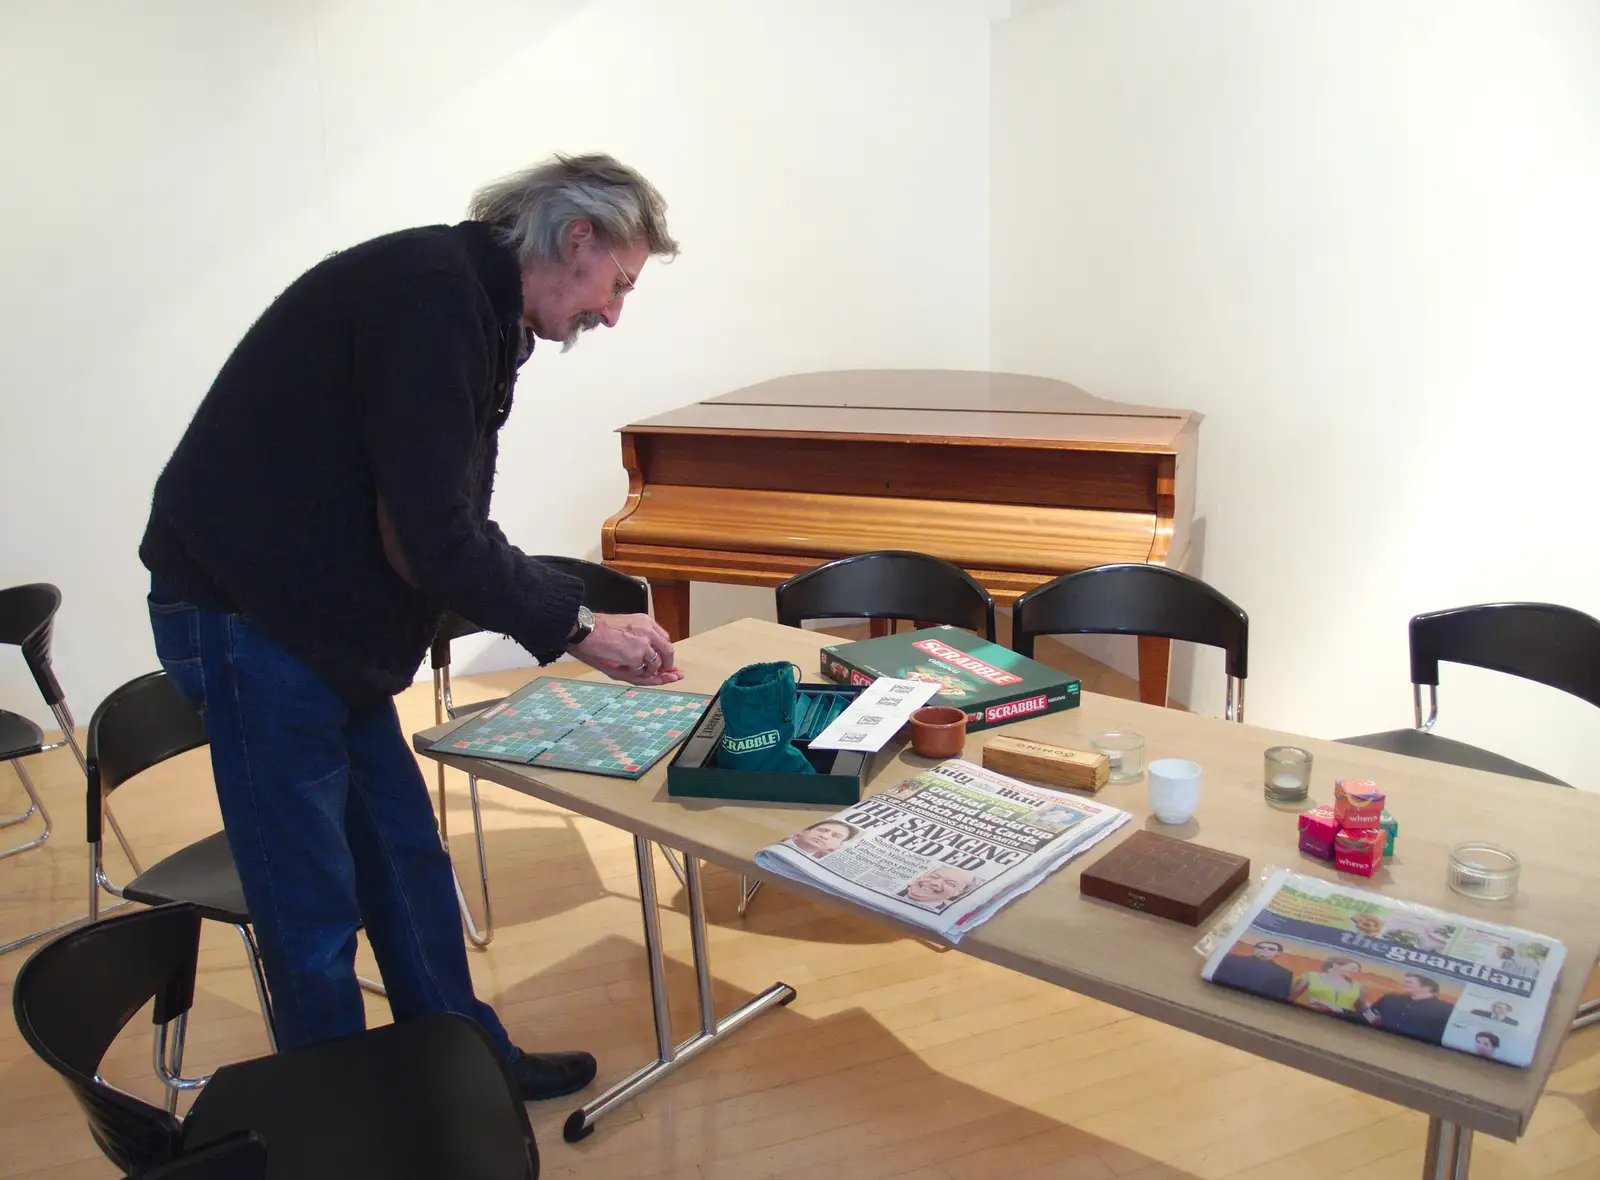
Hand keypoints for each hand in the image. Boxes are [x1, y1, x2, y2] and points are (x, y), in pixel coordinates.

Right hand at [568, 613, 682, 685]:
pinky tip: (621, 667)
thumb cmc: (597, 631)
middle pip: (668, 652)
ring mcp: (643, 644)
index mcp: (645, 622)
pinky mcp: (636, 656)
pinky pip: (641, 671)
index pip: (664, 640)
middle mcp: (648, 631)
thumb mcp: (625, 630)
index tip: (669, 665)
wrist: (584, 630)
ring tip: (628, 667)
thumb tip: (654, 658)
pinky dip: (633, 673)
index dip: (665, 654)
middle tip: (671, 676)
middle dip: (668, 666)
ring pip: (655, 664)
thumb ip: (641, 640)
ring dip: (647, 671)